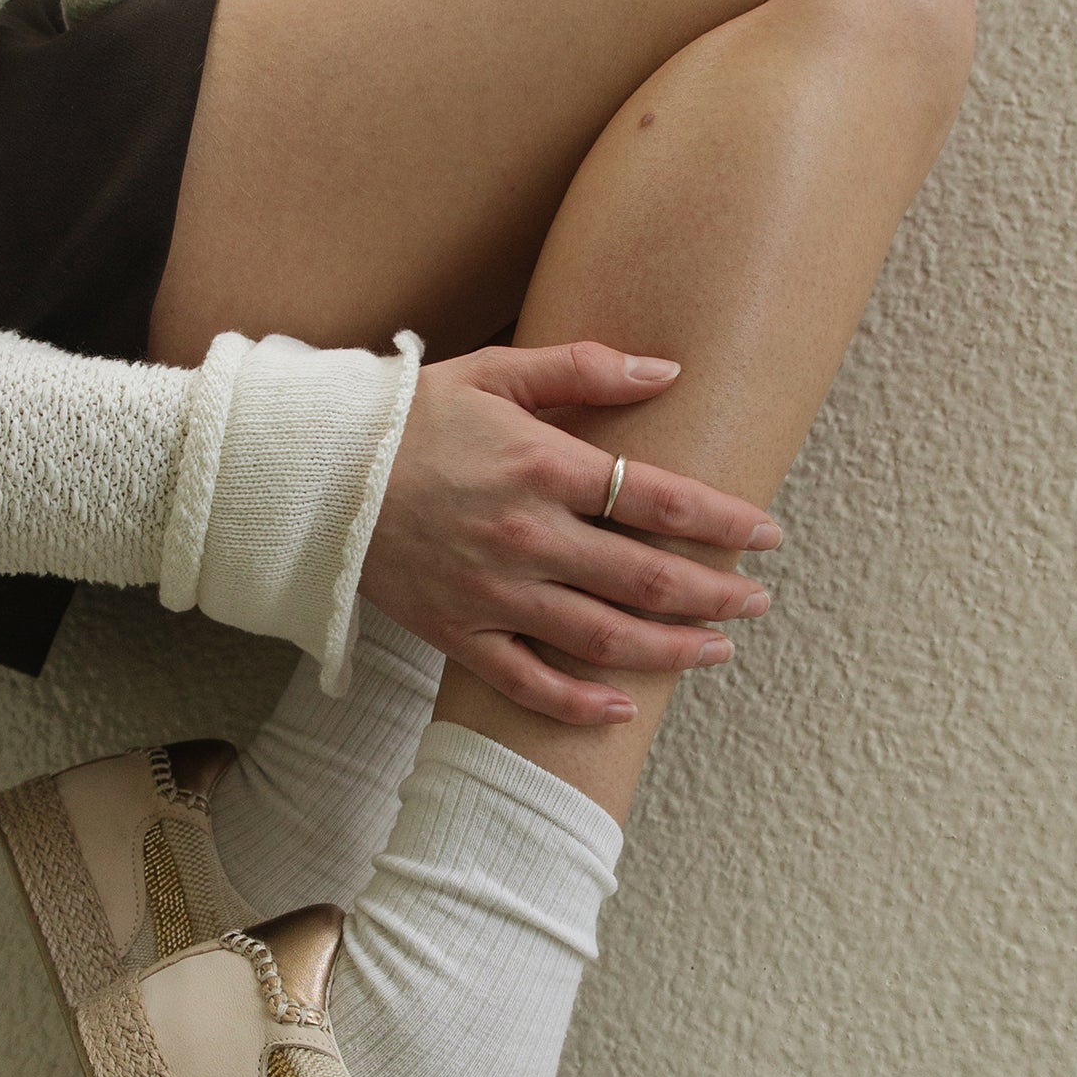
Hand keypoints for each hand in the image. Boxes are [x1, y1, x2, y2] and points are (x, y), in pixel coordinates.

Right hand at [359, 340, 782, 724]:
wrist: (308, 476)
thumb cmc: (403, 418)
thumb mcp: (491, 372)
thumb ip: (582, 368)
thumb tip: (667, 369)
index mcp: (542, 467)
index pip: (659, 500)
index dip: (724, 522)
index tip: (767, 534)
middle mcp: (526, 537)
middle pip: (646, 578)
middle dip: (716, 592)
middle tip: (759, 599)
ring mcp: (492, 594)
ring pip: (603, 637)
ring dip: (672, 650)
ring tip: (718, 650)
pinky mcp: (456, 634)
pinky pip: (526, 683)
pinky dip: (577, 703)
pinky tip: (623, 708)